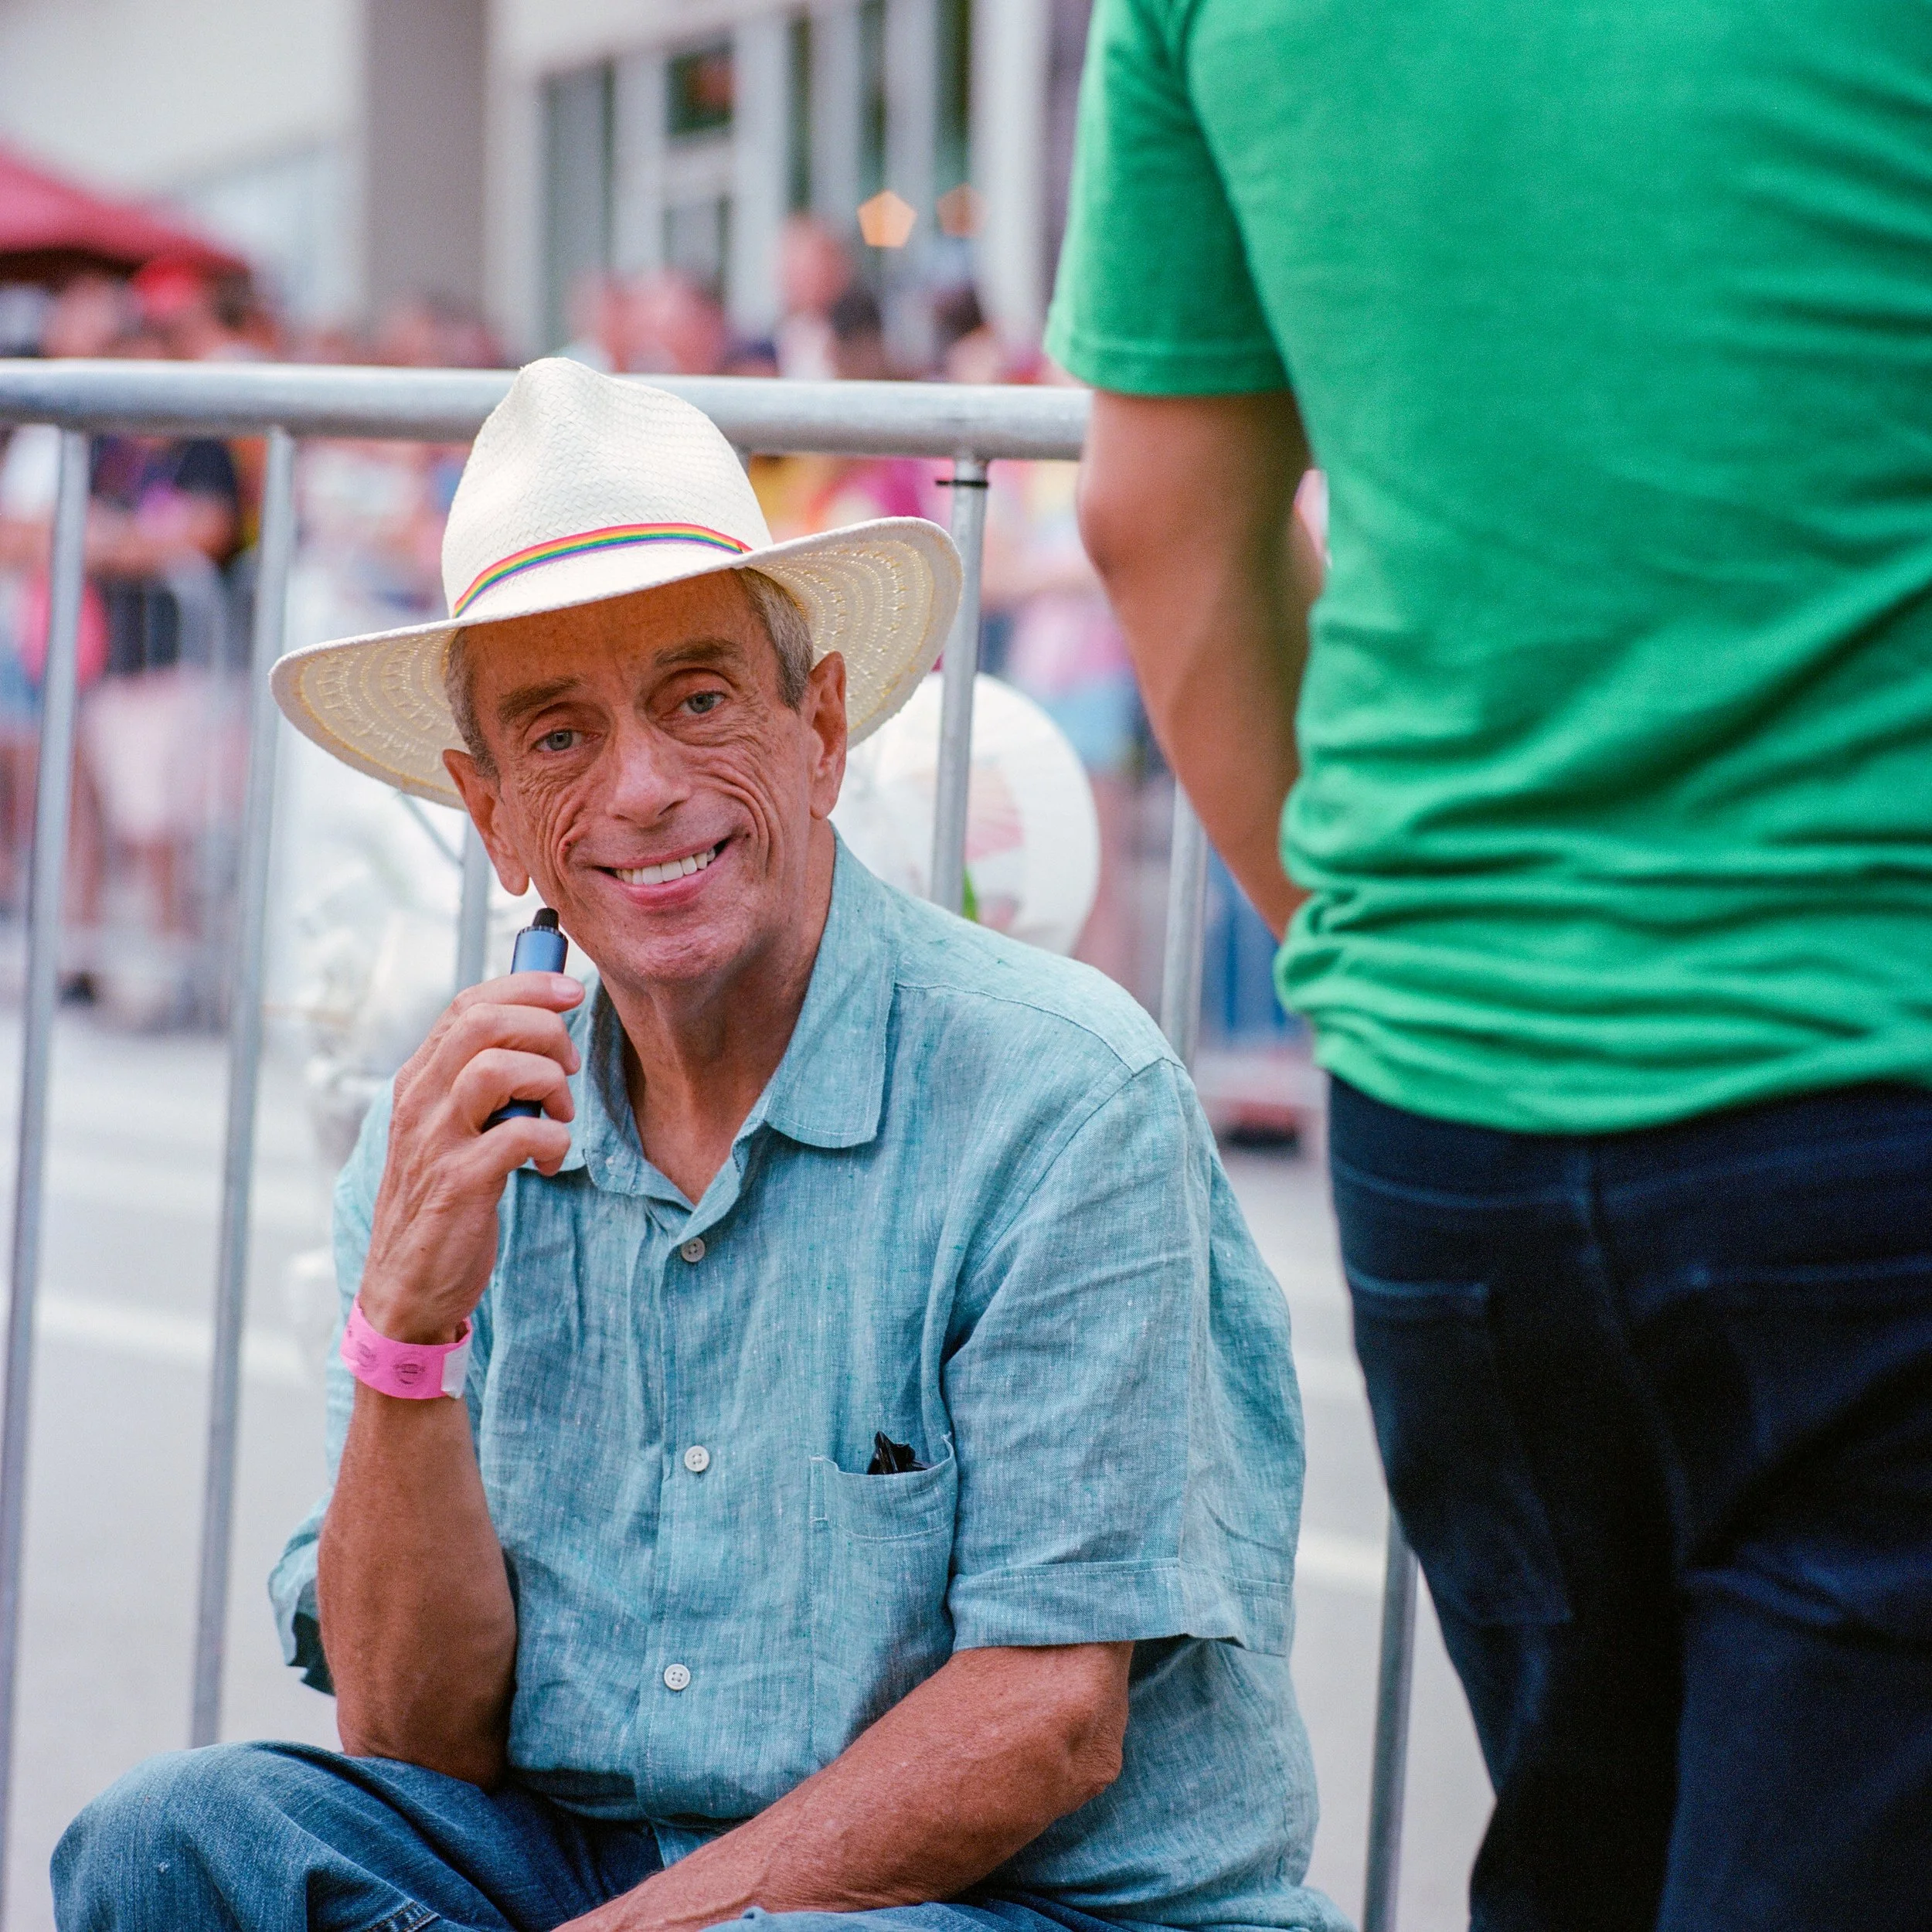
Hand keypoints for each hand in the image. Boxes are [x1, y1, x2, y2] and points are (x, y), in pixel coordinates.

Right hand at [358, 970, 583, 1344]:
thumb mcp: (450, 1127)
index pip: (468, 1004)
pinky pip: (521, 1136)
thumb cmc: (443, 1197)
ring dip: (550, 1084)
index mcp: (418, 1079)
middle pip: (486, 1024)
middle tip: (569, 1068)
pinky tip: (549, 1164)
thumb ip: (479, 1079)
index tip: (571, 992)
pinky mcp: (458, 1183)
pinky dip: (553, 1143)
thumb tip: (540, 1027)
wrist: (406, 1284)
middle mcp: (418, 1101)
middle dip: (546, 1031)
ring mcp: (434, 1141)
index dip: (526, 986)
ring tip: (558, 1117)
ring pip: (499, 1069)